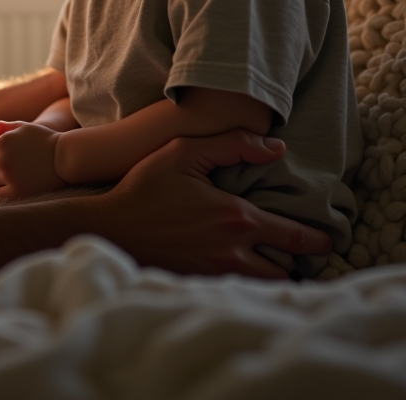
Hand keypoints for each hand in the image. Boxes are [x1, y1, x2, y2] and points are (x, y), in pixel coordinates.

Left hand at [0, 120, 65, 197]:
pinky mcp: (16, 192)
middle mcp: (3, 159)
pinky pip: (0, 192)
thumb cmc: (45, 140)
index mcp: (3, 142)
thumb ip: (5, 127)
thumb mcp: (25, 127)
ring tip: (15, 173)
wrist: (65, 159)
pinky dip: (5, 188)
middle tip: (6, 163)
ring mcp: (9, 176)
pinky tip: (16, 182)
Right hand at [90, 131, 332, 278]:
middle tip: (296, 253)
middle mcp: (235, 251)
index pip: (295, 237)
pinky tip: (242, 274)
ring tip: (273, 264)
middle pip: (287, 270)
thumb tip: (276, 147)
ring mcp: (218, 274)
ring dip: (274, 276)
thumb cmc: (145, 188)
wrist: (112, 228)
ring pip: (267, 286)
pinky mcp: (203, 287)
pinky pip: (241, 293)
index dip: (316, 241)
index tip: (325, 240)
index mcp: (236, 218)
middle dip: (295, 262)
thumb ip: (232, 144)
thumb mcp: (183, 152)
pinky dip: (249, 286)